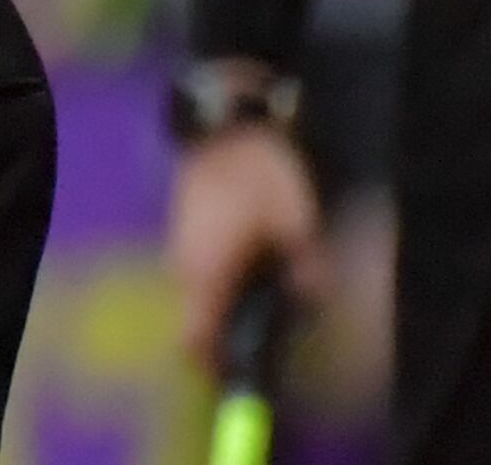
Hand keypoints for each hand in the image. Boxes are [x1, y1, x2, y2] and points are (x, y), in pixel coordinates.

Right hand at [168, 120, 325, 370]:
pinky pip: (200, 264)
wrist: (224, 120)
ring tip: (269, 286)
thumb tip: (312, 298)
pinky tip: (255, 254)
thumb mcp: (299, 223)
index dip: (215, 363)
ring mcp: (178, 241)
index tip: (244, 370)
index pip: (193, 339)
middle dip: (230, 328)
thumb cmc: (260, 175)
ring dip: (228, 297)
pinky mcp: (183, 223)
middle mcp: (183, 265)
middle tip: (271, 324)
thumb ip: (306, 269)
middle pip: (198, 318)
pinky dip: (224, 271)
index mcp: (206, 273)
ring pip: (199, 290)